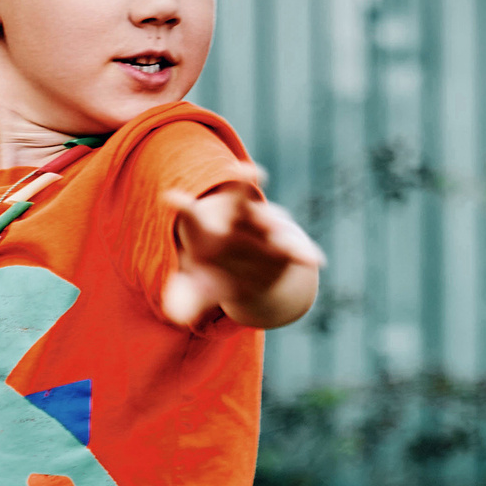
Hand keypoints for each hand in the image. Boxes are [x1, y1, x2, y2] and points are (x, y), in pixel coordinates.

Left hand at [161, 168, 324, 330]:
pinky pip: (296, 249)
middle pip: (239, 202)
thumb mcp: (202, 285)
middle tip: (248, 170)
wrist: (252, 265)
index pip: (193, 216)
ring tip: (280, 227)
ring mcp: (266, 230)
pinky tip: (316, 261)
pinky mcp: (288, 247)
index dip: (182, 207)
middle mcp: (239, 221)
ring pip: (271, 221)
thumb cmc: (218, 271)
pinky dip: (305, 254)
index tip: (169, 197)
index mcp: (209, 230)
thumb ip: (188, 295)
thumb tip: (176, 315)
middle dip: (243, 185)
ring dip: (274, 221)